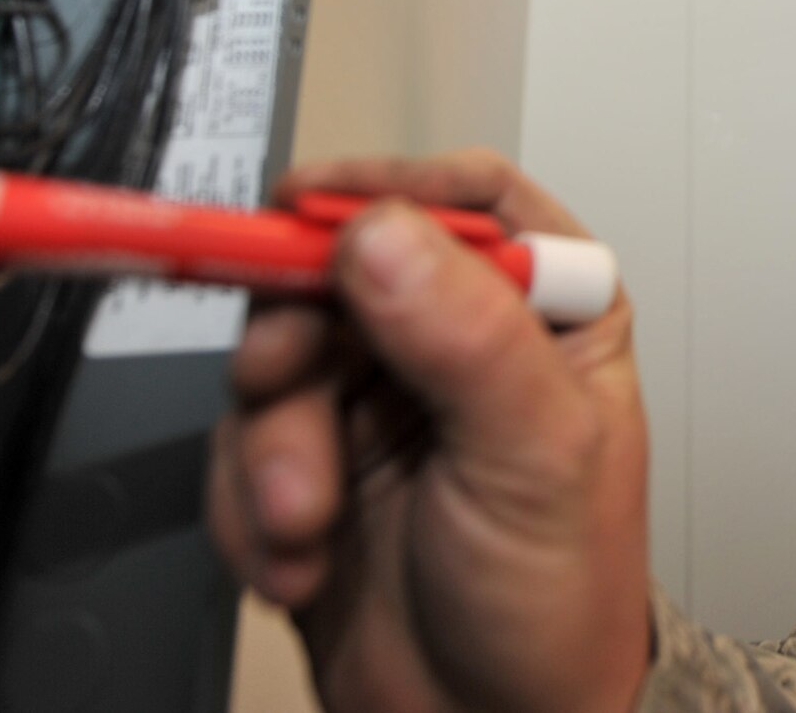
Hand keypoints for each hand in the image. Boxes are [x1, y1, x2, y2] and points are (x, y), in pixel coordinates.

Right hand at [207, 151, 651, 712]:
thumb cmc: (558, 603)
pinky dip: (250, 503)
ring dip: (273, 448)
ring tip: (307, 520)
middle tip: (281, 387)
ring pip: (275, 355)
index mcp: (543, 311)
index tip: (308, 211)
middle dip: (296, 343)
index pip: (465, 200)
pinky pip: (237, 443)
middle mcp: (453, 339)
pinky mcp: (309, 463)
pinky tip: (300, 557)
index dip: (384, 191)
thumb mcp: (535, 458)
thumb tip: (384, 238)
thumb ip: (467, 337)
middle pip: (337, 270)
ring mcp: (375, 400)